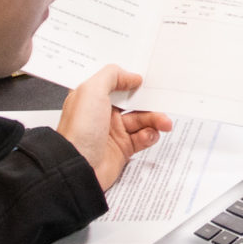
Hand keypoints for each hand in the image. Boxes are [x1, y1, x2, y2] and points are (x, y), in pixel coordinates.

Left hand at [58, 65, 170, 191]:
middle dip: (149, 101)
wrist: (79, 168)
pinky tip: (150, 135)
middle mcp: (102, 113)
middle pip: (133, 101)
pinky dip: (150, 135)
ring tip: (163, 122)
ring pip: (141, 120)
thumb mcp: (91, 90)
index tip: (146, 77)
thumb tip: (131, 76)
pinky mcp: (122, 148)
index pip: (114, 83)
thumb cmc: (79, 131)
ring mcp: (113, 131)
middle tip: (162, 100)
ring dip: (155, 119)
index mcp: (92, 98)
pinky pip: (143, 138)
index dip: (130, 79)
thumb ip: (112, 75)